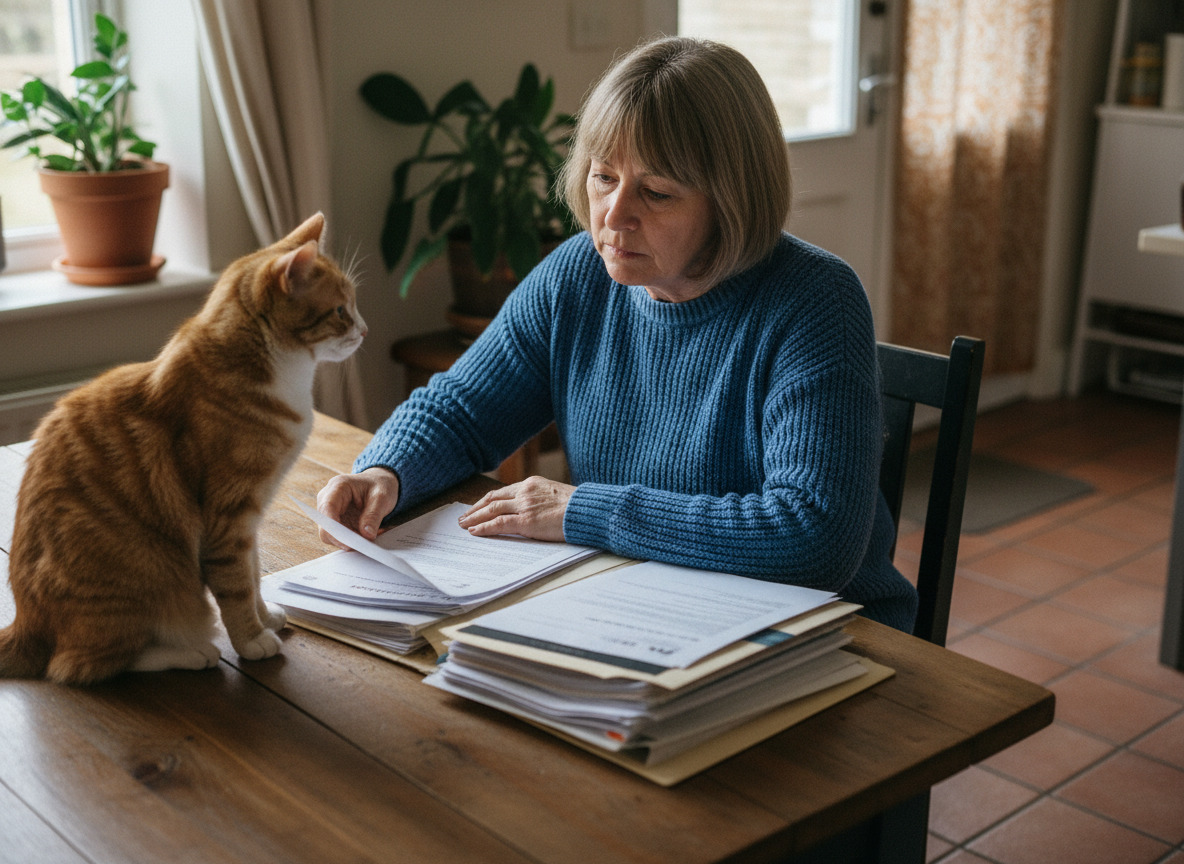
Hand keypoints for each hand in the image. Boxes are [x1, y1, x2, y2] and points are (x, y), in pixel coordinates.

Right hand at [315, 466, 399, 548]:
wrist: (379, 483)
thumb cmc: (379, 485)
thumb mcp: (382, 497)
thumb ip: (374, 515)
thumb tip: (366, 535)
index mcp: (338, 486)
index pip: (327, 508)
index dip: (334, 528)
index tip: (348, 542)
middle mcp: (328, 498)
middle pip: (325, 526)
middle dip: (344, 538)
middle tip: (364, 543)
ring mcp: (329, 511)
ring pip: (330, 535)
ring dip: (349, 540)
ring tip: (369, 535)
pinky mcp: (334, 521)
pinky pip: (338, 537)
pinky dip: (351, 539)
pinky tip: (365, 534)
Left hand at [458, 476, 574, 541]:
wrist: (588, 510)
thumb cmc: (578, 507)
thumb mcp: (556, 495)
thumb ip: (540, 499)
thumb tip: (533, 510)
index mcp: (532, 483)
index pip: (503, 491)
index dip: (487, 500)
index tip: (478, 507)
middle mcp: (525, 491)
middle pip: (493, 498)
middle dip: (476, 508)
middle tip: (464, 517)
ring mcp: (525, 505)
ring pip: (492, 509)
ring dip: (475, 517)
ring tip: (464, 524)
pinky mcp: (526, 521)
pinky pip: (499, 523)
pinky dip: (484, 527)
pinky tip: (475, 531)